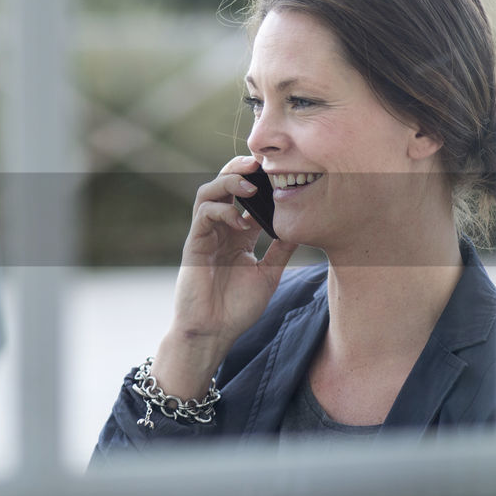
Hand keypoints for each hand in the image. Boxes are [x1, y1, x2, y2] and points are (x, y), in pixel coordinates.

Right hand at [154, 156, 298, 396]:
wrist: (213, 332)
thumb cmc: (237, 309)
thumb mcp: (268, 275)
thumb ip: (281, 250)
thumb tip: (302, 227)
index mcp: (239, 234)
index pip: (248, 197)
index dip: (261, 180)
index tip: (282, 170)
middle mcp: (221, 229)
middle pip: (226, 185)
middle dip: (241, 169)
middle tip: (262, 163)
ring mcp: (206, 235)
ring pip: (210, 192)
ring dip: (228, 182)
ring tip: (250, 184)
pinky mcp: (194, 244)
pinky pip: (203, 214)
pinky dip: (221, 210)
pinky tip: (239, 220)